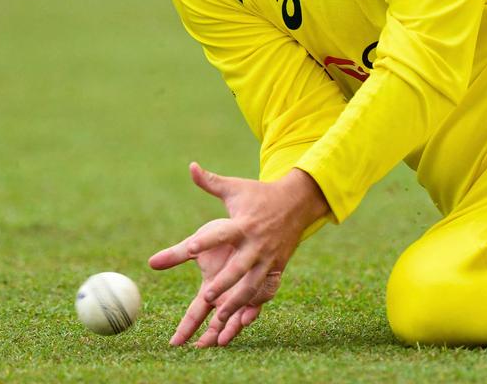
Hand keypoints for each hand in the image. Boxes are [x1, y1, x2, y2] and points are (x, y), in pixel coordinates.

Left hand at [148, 162, 328, 346]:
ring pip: (252, 285)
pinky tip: (240, 321)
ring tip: (219, 319)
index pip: (221, 233)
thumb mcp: (235, 187)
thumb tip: (190, 166)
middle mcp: (256, 244)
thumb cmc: (259, 194)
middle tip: (207, 297)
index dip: (204, 241)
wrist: (298, 202)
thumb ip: (210, 182)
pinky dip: (253, 304)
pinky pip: (264, 289)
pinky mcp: (276, 268)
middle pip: (239, 267)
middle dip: (225, 283)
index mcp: (242, 224)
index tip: (188, 249)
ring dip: (237, 302)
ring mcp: (268, 258)